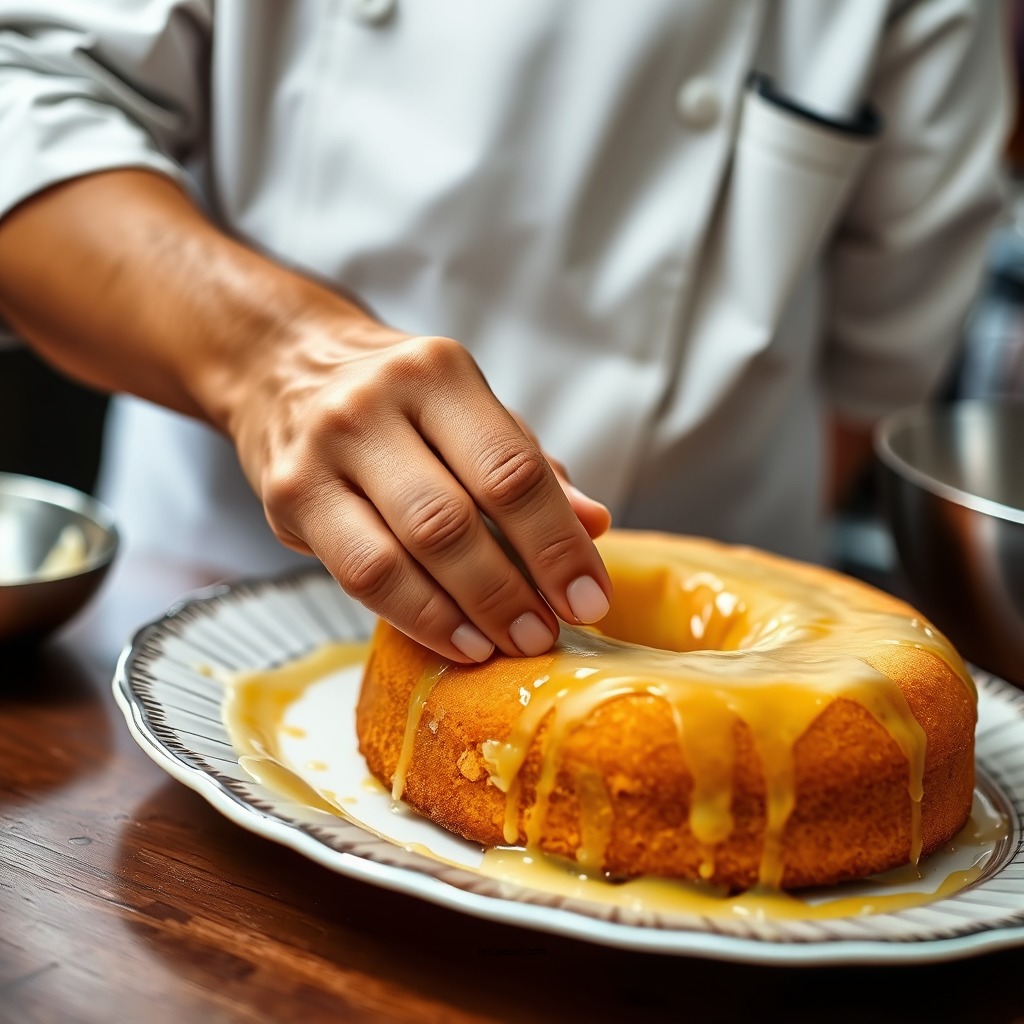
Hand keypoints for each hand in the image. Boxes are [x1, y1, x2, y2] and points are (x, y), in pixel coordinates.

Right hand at [226, 321, 612, 662]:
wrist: (287, 370)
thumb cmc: (400, 403)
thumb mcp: (470, 414)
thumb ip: (528, 468)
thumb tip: (594, 524)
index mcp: (438, 373)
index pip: (511, 470)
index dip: (556, 544)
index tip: (589, 598)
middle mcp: (374, 404)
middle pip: (453, 519)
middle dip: (511, 590)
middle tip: (547, 633)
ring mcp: (322, 452)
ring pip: (401, 555)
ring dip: (464, 613)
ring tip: (506, 644)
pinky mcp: (288, 499)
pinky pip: (359, 576)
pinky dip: (417, 617)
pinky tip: (456, 639)